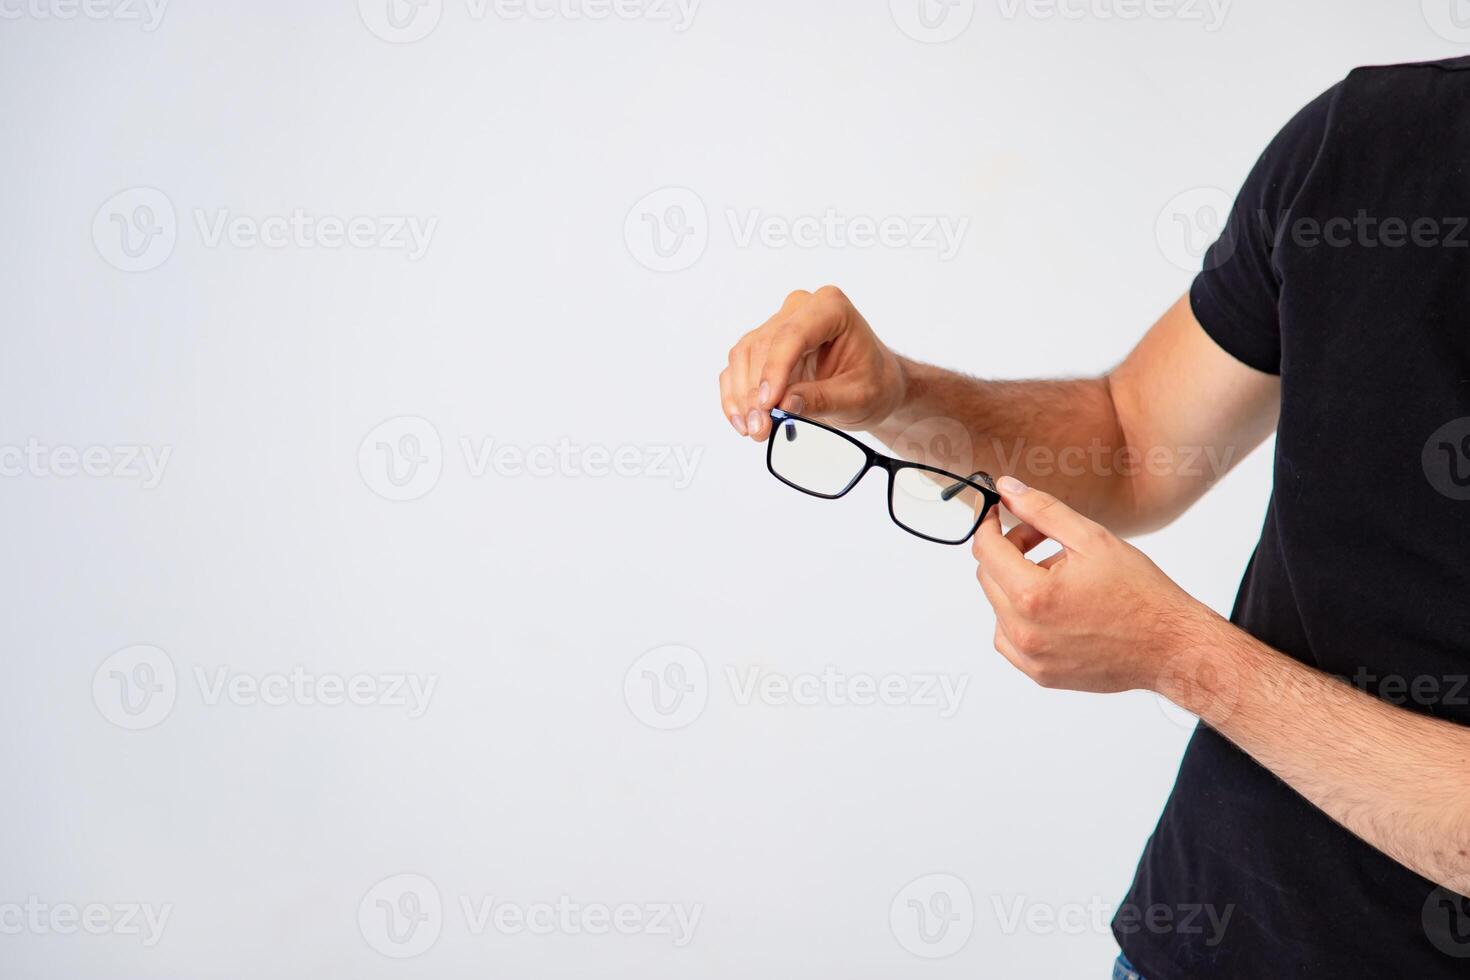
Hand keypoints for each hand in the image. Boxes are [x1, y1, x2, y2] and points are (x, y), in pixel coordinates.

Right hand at [719, 286, 907, 440]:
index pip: (793, 334)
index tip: (768, 404)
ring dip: (742, 396)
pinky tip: (742, 421)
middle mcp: (800, 308)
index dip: (776, 369)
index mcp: (831, 308)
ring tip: (754, 430)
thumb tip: (785, 404)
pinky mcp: (763, 346)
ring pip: (744, 356)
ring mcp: (778, 324)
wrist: (873, 385)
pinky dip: (735, 395)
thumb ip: (823, 398)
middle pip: (764, 346)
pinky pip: (738, 367)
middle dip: (756, 392)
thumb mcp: (858, 396)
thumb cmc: (873, 382)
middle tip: (760, 429)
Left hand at [971, 476, 1214, 693]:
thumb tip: (1007, 491)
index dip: (988, 524)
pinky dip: (1021, 617)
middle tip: (1042, 539)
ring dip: (1016, 585)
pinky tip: (1053, 606)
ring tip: (1058, 575)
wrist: (1170, 644)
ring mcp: (1030, 658)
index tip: (997, 512)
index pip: (986, 550)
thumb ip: (1042, 512)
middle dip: (1009, 551)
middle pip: (989, 577)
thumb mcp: (1091, 539)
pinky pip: (1010, 639)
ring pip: (998, 607)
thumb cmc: (1140, 593)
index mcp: (1032, 595)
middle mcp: (1024, 632)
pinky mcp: (1040, 674)